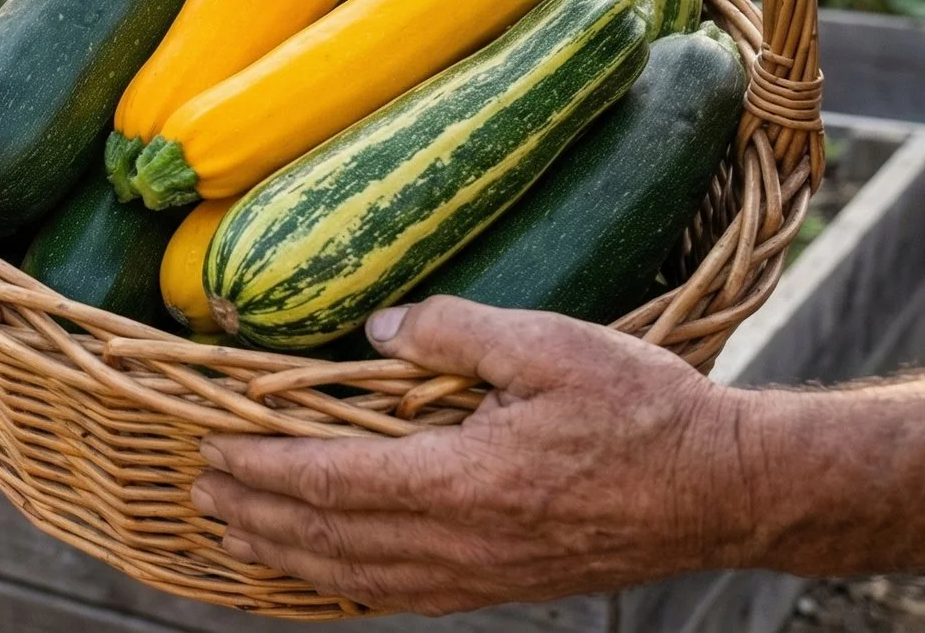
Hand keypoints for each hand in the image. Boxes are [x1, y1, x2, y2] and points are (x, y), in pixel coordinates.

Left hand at [190, 296, 760, 614]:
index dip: (264, 471)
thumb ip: (453, 332)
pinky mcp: (501, 586)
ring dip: (288, 556)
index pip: (333, 482)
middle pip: (330, 540)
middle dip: (257, 518)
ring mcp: (481, 574)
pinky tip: (321, 571)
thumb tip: (377, 329)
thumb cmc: (643, 410)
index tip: (215, 452)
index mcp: (464, 481)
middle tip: (202, 495)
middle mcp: (462, 542)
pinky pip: (399, 594)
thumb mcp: (549, 344)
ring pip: (358, 578)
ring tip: (236, 535)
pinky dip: (343, 585)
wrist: (722, 491)